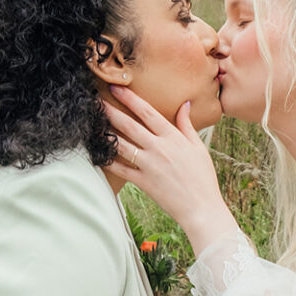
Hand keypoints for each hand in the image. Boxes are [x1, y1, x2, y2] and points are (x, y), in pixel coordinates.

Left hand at [108, 87, 235, 253]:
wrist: (201, 208)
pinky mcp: (143, 182)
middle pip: (129, 125)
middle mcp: (158, 148)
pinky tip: (96, 153)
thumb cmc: (203, 178)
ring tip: (92, 123)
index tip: (116, 87)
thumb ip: (187, 125)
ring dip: (105, 133)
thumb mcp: (198, 147)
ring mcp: (149, 165)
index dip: (129, 98)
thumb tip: (184, 104)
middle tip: (95, 100)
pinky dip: (108, 161)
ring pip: (121, 145)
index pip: (147, 112)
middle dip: (110, 111)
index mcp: (172, 137)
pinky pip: (120, 170)